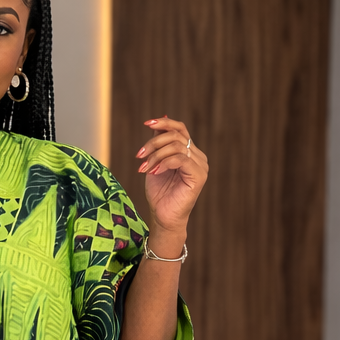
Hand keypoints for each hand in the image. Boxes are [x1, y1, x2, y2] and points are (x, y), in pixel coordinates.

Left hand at [137, 116, 207, 236]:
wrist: (163, 217)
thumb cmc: (159, 194)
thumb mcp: (155, 163)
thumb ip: (158, 144)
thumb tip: (157, 122)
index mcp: (189, 152)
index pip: (180, 129)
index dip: (164, 123)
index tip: (146, 123)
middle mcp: (198, 156)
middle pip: (176, 136)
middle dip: (153, 143)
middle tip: (139, 156)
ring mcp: (200, 165)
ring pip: (176, 147)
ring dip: (155, 155)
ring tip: (144, 168)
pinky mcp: (198, 176)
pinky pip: (180, 159)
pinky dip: (164, 163)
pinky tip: (154, 172)